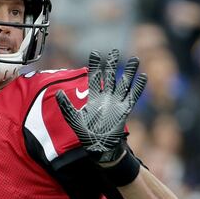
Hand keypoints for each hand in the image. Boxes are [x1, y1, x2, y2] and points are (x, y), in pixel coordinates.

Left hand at [56, 49, 146, 163]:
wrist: (98, 147)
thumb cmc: (85, 134)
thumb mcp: (73, 118)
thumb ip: (66, 105)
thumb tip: (57, 92)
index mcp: (94, 97)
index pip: (95, 77)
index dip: (95, 65)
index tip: (95, 53)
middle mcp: (106, 98)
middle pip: (111, 76)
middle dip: (112, 64)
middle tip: (114, 51)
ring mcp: (117, 103)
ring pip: (124, 83)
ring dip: (129, 72)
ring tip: (135, 59)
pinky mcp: (125, 110)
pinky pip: (133, 96)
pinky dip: (138, 87)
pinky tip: (143, 77)